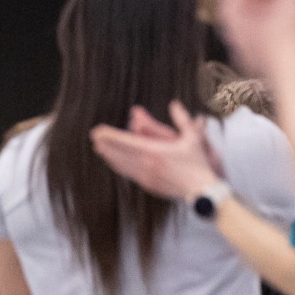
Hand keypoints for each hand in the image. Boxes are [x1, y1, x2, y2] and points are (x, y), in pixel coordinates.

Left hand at [90, 101, 218, 201]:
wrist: (200, 190)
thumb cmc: (198, 163)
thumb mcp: (193, 138)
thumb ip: (182, 119)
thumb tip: (174, 103)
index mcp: (154, 151)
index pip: (126, 141)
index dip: (110, 136)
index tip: (98, 131)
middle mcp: (146, 164)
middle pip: (118, 153)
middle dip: (105, 144)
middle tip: (93, 137)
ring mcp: (145, 176)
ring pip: (121, 164)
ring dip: (109, 155)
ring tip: (99, 148)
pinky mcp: (147, 184)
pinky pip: (128, 173)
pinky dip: (118, 166)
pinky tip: (114, 162)